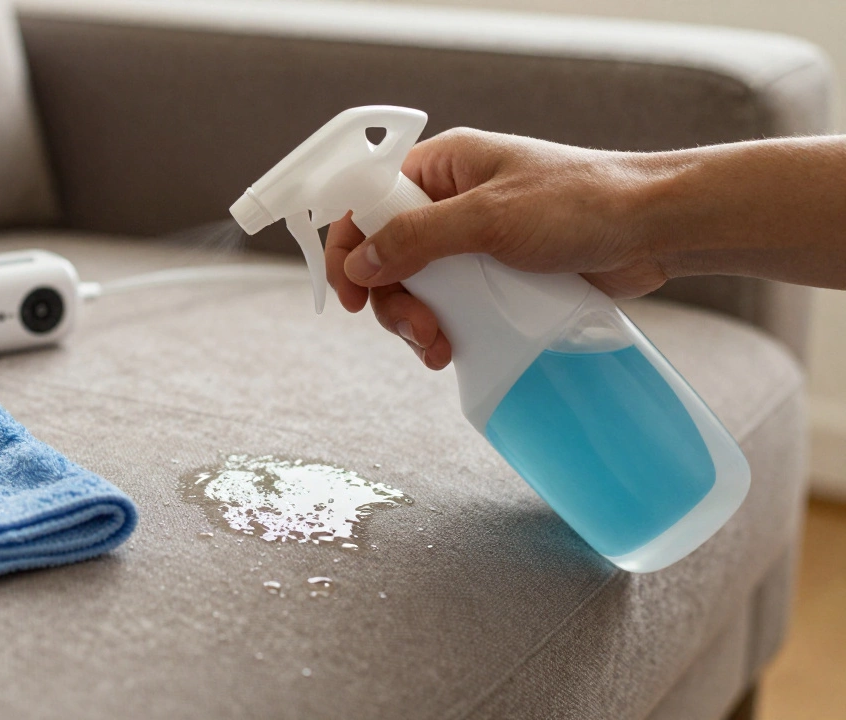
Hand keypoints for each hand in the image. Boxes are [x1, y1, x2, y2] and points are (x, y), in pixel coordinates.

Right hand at [325, 128, 668, 368]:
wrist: (655, 230)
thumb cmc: (581, 203)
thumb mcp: (489, 218)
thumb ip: (417, 239)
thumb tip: (357, 264)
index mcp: (441, 167)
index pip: (366, 200)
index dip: (348, 246)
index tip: (351, 293)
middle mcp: (450, 201)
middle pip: (386, 255)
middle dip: (392, 299)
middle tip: (417, 330)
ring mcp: (473, 241)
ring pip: (416, 287)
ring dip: (416, 322)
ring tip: (439, 348)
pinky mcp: (497, 275)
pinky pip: (451, 305)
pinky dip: (444, 330)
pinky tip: (452, 350)